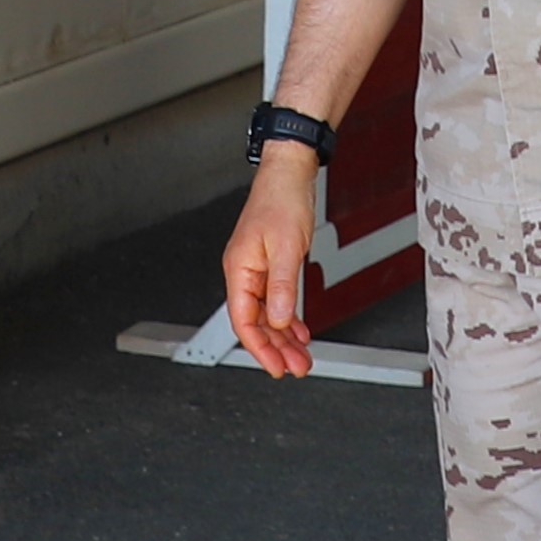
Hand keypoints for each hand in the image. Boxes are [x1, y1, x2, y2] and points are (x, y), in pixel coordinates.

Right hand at [219, 155, 323, 378]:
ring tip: (301, 355)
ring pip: (268, 314)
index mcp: (239, 269)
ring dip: (284, 337)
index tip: (276, 366)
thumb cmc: (281, 200)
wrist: (289, 173)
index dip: (260, 348)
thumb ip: (282, 287)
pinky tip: (299, 330)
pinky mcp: (271, 265)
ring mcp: (258, 270)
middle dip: (276, 348)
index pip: (244, 320)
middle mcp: (244, 272)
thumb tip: (279, 319)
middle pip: (256, 322)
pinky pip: (276, 301)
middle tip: (297, 367)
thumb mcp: (285, 248)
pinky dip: (288, 318)